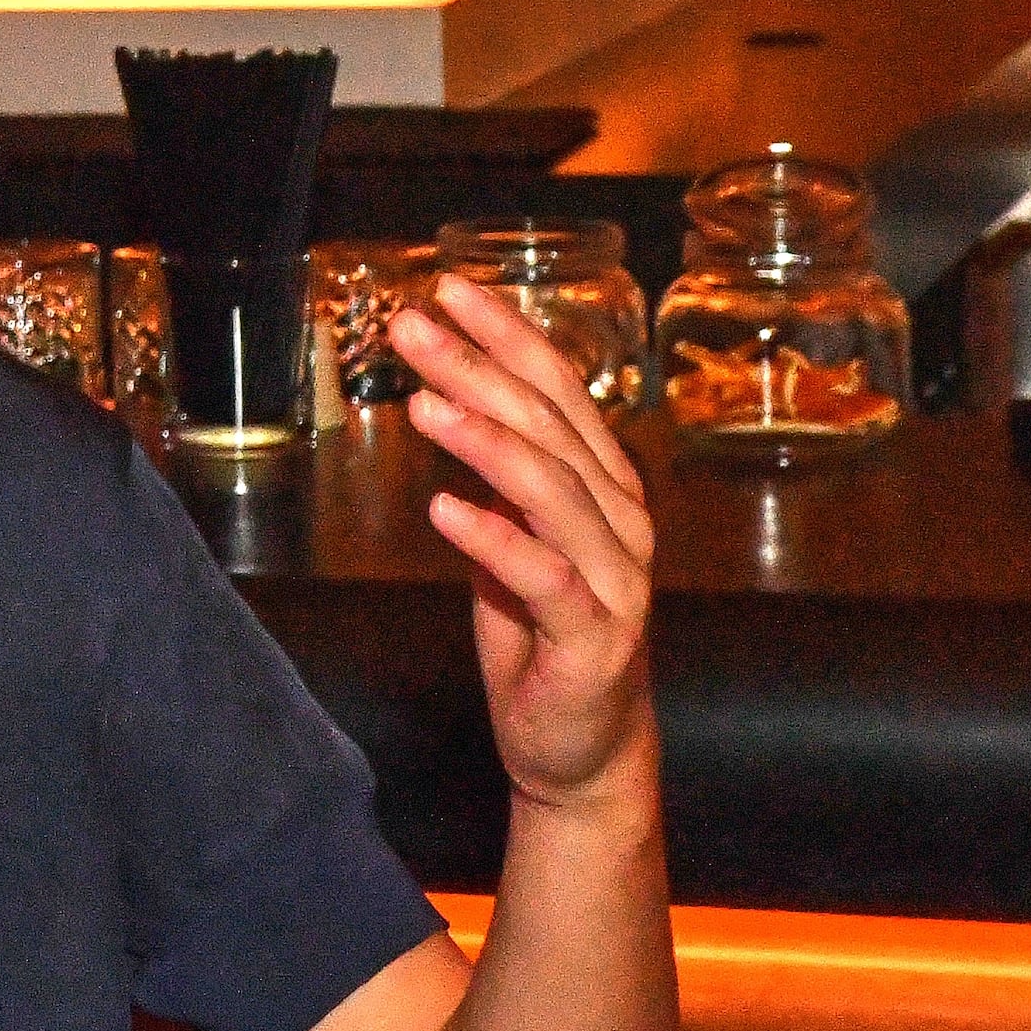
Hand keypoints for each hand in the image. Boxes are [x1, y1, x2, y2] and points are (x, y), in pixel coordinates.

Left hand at [392, 276, 657, 814]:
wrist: (579, 744)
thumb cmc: (540, 629)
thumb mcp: (512, 530)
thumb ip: (500, 468)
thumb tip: (451, 386)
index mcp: (603, 483)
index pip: (557, 389)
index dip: (506, 334)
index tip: (448, 286)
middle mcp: (620, 520)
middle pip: (546, 427)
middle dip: (476, 368)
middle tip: (410, 327)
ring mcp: (615, 578)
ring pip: (552, 491)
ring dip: (485, 441)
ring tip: (424, 402)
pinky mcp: (595, 638)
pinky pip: (544, 578)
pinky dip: (495, 538)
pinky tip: (445, 507)